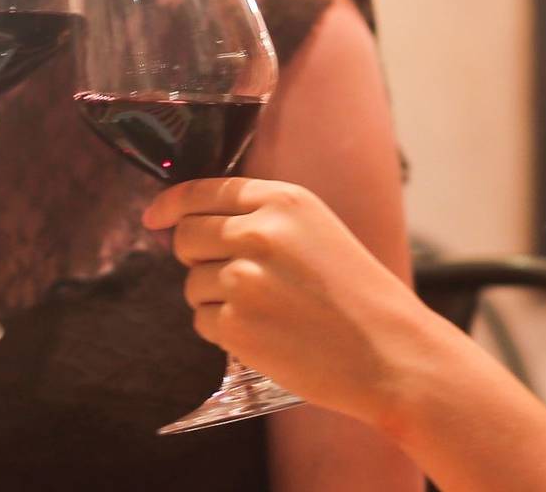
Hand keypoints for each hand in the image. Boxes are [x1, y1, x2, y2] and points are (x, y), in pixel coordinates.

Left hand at [145, 177, 451, 428]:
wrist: (390, 353)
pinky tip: (265, 334)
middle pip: (186, 236)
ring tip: (266, 311)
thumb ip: (263, 219)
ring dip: (214, 299)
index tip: (155, 217)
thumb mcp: (318, 231)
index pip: (202, 191)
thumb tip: (190, 223)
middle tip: (229, 277)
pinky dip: (224, 331)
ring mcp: (243, 280)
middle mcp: (258, 233)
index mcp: (283, 202)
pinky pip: (202, 321)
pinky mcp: (236, 325)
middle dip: (195, 256)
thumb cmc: (358, 296)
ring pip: (192, 283)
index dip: (170, 205)